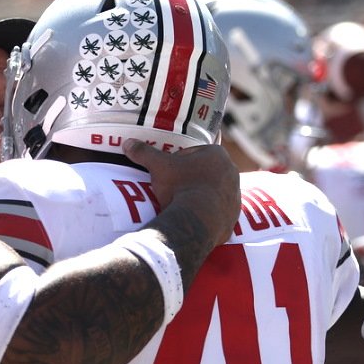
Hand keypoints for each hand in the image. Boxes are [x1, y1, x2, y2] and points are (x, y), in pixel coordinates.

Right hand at [123, 140, 238, 246]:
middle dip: (192, 177)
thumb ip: (144, 153)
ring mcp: (235, 194)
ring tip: (181, 203)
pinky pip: (218, 210)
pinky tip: (193, 216)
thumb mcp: (158, 167)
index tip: (169, 172)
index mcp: (217, 154)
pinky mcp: (234, 214)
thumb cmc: (180, 187)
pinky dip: (207, 212)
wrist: (196, 220)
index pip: (195, 153)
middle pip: (206, 172)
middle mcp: (232, 172)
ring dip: (201, 194)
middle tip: (173, 187)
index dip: (179, 161)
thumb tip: (127, 143)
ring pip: (214, 190)